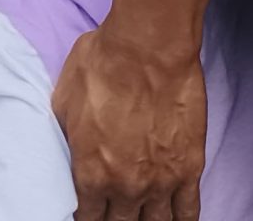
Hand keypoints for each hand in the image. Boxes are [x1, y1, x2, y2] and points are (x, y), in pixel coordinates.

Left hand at [54, 19, 208, 220]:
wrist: (147, 49)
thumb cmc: (102, 66)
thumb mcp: (63, 101)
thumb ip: (66, 137)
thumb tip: (67, 150)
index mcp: (91, 174)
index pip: (87, 218)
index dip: (86, 217)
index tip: (88, 212)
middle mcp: (126, 187)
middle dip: (115, 220)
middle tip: (114, 212)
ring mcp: (161, 182)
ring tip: (140, 214)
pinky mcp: (189, 170)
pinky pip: (188, 212)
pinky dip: (180, 220)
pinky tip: (173, 219)